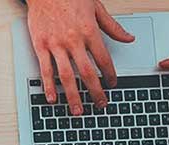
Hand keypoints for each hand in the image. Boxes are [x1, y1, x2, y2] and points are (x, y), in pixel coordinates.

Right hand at [27, 0, 134, 114]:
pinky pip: (45, 70)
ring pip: (66, 76)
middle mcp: (73, 40)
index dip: (110, 74)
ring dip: (73, 95)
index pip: (103, 59)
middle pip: (87, 72)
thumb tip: (128, 38)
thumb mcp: (97, 8)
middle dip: (95, 91)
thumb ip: (113, 27)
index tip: (112, 84)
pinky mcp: (40, 46)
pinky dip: (49, 86)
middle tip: (100, 104)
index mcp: (89, 31)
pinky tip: (53, 98)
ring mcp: (56, 45)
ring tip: (78, 110)